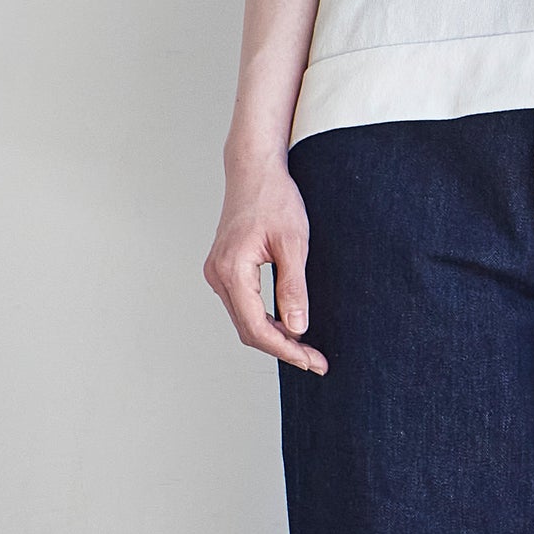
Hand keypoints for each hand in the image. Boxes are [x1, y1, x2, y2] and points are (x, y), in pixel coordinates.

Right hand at [203, 153, 327, 374]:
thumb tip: (298, 327)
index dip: (286, 350)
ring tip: (307, 350)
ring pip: (245, 321)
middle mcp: (217, 275)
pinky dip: (266, 321)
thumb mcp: (294, 244)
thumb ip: (293, 287)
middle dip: (283, 349)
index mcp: (232, 270)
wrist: (255, 170)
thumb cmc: (274, 199)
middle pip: (248, 330)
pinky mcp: (225, 270)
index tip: (312, 361)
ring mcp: (218, 273)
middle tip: (316, 362)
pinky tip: (289, 327)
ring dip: (275, 338)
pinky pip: (244, 307)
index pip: (256, 327)